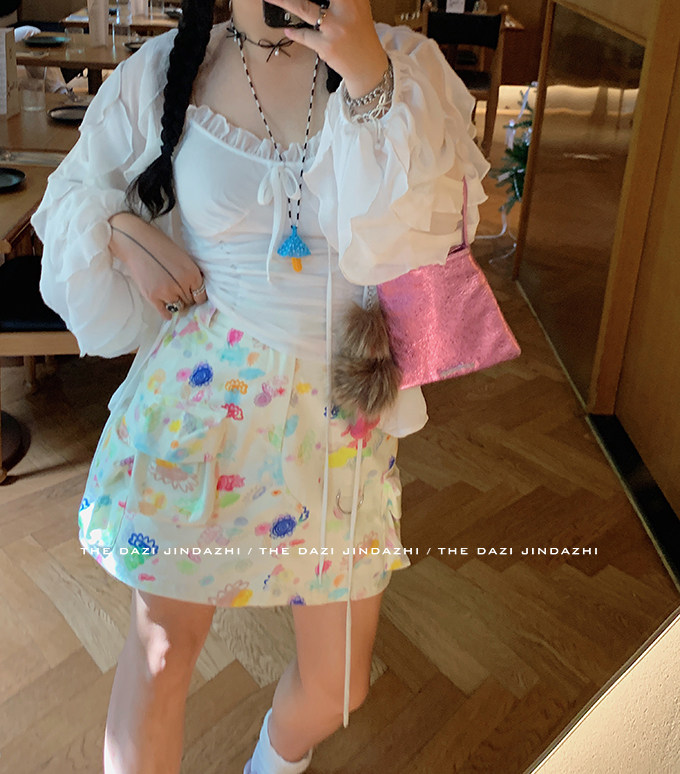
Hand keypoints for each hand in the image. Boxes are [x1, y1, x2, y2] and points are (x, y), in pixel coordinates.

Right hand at [108, 212, 207, 320]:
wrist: (135, 242)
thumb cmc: (160, 245)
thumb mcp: (183, 257)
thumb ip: (191, 274)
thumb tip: (196, 289)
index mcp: (192, 274)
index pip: (201, 296)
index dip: (198, 297)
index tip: (193, 296)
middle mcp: (182, 285)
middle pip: (190, 303)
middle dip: (187, 299)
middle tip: (180, 294)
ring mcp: (167, 292)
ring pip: (179, 307)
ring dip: (177, 304)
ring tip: (172, 298)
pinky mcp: (152, 297)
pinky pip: (165, 312)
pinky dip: (167, 313)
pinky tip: (167, 310)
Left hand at [267, 0, 388, 97]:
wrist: (368, 67)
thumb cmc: (360, 37)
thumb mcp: (358, 10)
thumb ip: (342, 0)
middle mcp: (346, 9)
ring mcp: (335, 28)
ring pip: (303, 8)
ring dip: (283, 2)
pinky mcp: (327, 46)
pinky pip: (305, 36)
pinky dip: (295, 33)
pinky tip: (288, 30)